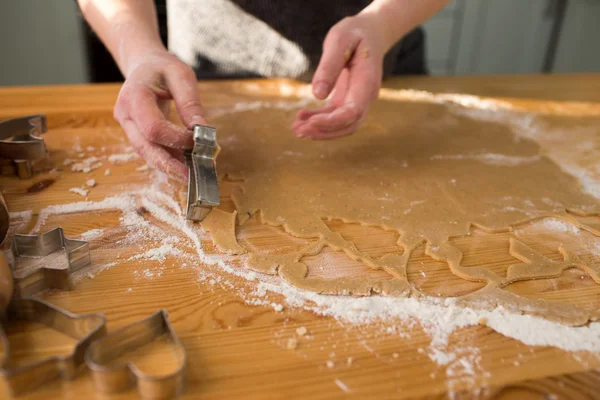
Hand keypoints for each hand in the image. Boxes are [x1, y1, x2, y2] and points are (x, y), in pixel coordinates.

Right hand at [113, 50, 205, 181]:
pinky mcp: (134, 132)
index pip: (153, 127)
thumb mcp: (181, 75)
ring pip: (145, 152)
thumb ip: (190, 103)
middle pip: (144, 147)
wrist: (142, 64)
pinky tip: (183, 165)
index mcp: (135, 95)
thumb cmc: (162, 67)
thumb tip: (203, 131)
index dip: (176, 139)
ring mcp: (126, 124)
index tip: (198, 140)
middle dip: (169, 164)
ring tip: (190, 174)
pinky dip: (166, 158)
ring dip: (168, 165)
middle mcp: (125, 113)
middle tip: (192, 176)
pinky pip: (149, 149)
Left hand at [292, 14, 384, 138]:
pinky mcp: (346, 100)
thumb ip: (329, 66)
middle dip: (324, 131)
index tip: (311, 122)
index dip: (333, 121)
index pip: (353, 112)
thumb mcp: (339, 40)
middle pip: (348, 125)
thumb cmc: (354, 33)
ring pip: (341, 126)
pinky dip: (318, 120)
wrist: (368, 34)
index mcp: (367, 82)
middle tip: (298, 131)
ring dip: (319, 130)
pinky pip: (334, 117)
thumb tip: (318, 95)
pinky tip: (301, 118)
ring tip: (296, 129)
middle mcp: (365, 97)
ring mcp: (357, 101)